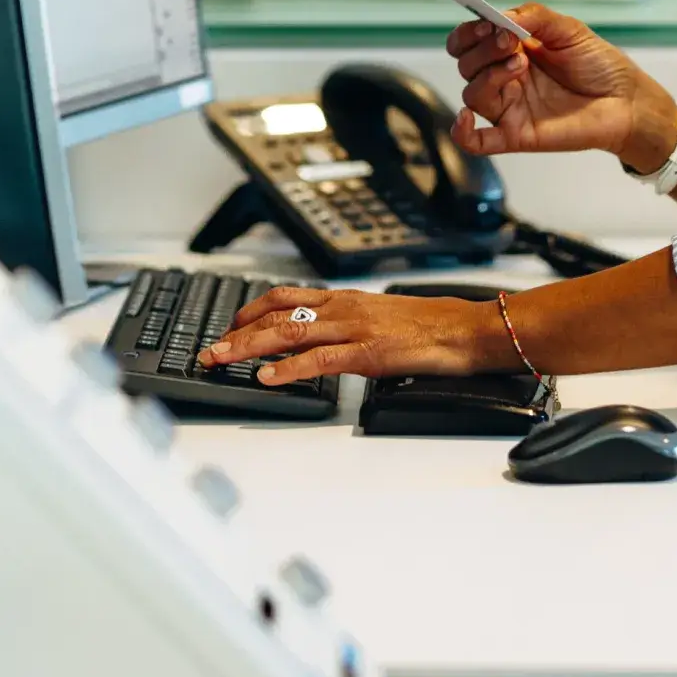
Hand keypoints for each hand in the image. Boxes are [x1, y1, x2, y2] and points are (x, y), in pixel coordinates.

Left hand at [197, 286, 510, 385]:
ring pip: (290, 332)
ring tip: (221, 360)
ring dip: (249, 347)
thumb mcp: (383, 319)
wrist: (467, 329)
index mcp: (348, 300)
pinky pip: (319, 360)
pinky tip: (267, 379)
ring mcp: (355, 329)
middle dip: (237, 332)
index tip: (228, 327)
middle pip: (278, 313)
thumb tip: (324, 344)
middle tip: (209, 349)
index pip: (287, 297)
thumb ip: (351, 327)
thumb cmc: (433, 326)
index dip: (251, 311)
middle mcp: (345, 308)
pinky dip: (288, 370)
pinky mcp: (369, 353)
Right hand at [446, 2, 676, 169]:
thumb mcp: (568, 30)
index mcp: (512, 51)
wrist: (626, 99)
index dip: (470, 32)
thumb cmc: (599, 64)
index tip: (488, 24)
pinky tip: (466, 118)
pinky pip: (477, 141)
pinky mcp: (517, 135)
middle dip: (483, 49)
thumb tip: (501, 17)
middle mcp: (505, 79)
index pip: (470, 41)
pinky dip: (462, 133)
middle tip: (510, 42)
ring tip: (520, 65)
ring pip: (472, 94)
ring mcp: (510, 107)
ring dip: (487, 76)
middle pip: (467, 65)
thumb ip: (534, 17)